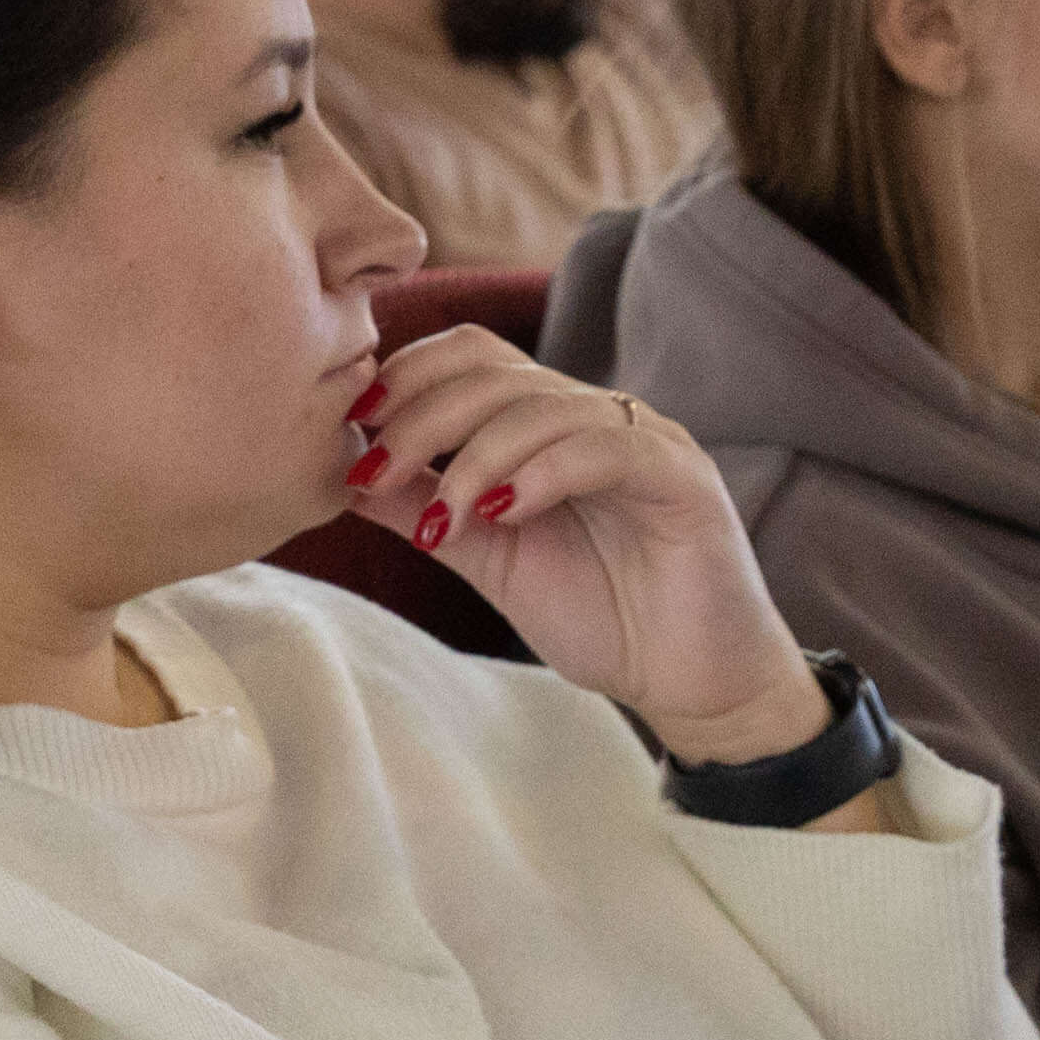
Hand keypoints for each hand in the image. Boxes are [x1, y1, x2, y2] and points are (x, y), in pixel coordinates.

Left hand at [342, 331, 820, 766]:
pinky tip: (502, 515)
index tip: (355, 429)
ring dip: (470, 459)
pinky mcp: (681, 475)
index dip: (407, 378)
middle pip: (494, 371)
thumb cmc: (605, 618)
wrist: (693, 682)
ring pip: (540, 406)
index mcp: (550, 426)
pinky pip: (603, 446)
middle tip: (374, 472)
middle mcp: (595, 416)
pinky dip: (542, 475)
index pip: (473, 358)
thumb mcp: (493, 559)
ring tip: (439, 521)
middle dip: (419, 417)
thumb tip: (346, 473)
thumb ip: (429, 510)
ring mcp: (642, 438)